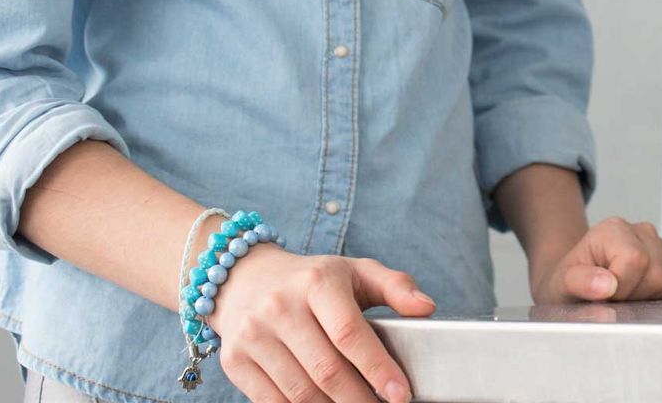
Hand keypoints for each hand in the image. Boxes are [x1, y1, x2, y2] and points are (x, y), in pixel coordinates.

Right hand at [207, 246, 432, 402]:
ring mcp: (253, 335)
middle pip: (326, 370)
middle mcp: (281, 307)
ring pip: (300, 391)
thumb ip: (396, 287)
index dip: (377, 368)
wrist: (245, 279)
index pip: (349, 333)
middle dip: (360, 399)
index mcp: (317, 282)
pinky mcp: (235, 360)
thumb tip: (426, 307)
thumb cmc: (313, 279)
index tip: (400, 394)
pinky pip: (272, 401)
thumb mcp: (356, 271)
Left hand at [530, 216, 661, 303]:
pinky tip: (647, 296)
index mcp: (613, 230)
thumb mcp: (561, 285)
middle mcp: (641, 231)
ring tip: (629, 296)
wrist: (576, 281)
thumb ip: (581, 282)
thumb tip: (608, 285)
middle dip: (637, 296)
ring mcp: (660, 244)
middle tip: (616, 299)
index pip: (636, 261)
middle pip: (658, 272)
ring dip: (653, 298)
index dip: (623, 288)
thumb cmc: (569, 283)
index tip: (606, 296)